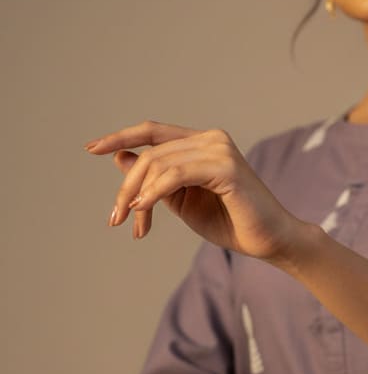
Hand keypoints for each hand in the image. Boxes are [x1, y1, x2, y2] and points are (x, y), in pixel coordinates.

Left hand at [84, 121, 298, 258]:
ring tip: (130, 221)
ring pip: (159, 164)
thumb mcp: (182, 201)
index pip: (153, 132)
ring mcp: (220, 150)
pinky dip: (154, 192)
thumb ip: (156, 180)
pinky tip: (143, 209)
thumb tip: (121, 158)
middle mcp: (211, 139)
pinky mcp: (226, 167)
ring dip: (137, 195)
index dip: (121, 137)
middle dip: (127, 186)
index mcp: (203, 142)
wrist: (270, 241)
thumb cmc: (231, 222)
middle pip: (151, 152)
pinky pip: (176, 175)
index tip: (92, 148)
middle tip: (116, 218)